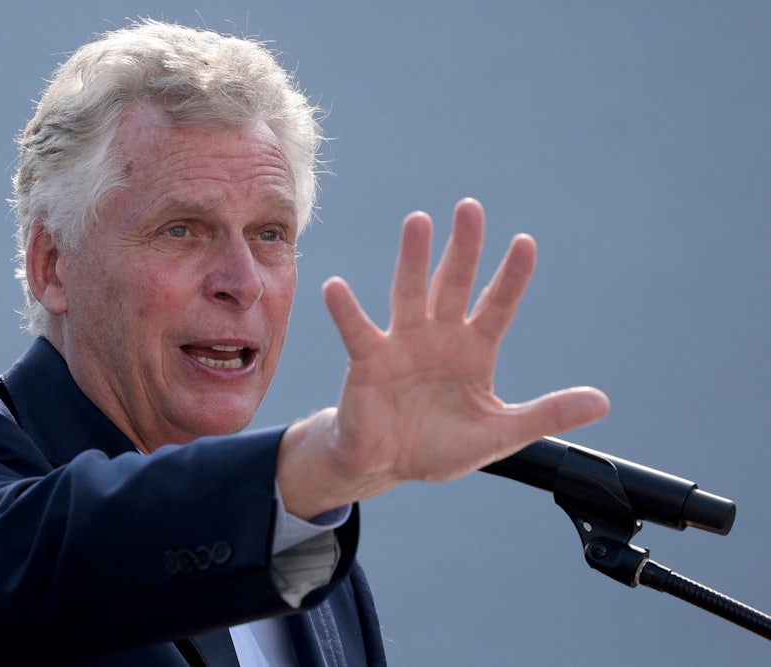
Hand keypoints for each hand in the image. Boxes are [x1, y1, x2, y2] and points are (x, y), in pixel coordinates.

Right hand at [277, 198, 609, 517]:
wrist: (386, 465)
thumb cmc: (440, 446)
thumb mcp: (501, 434)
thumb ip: (547, 413)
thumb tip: (602, 401)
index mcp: (474, 351)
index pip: (497, 305)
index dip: (511, 276)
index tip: (525, 242)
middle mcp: (439, 338)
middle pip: (453, 284)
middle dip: (463, 247)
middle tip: (470, 207)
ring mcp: (401, 345)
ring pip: (409, 294)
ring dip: (413, 259)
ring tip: (418, 222)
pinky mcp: (367, 362)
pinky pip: (357, 331)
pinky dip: (346, 310)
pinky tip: (336, 287)